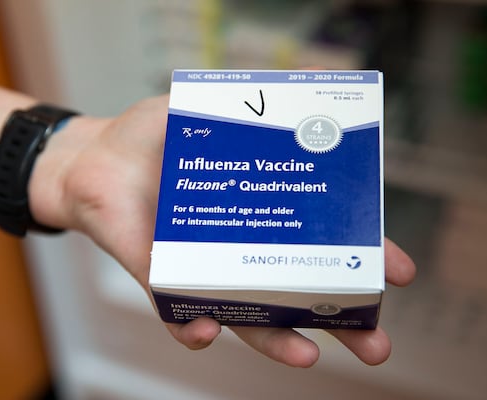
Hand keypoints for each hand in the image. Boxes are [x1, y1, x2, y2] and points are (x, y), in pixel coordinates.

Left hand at [29, 95, 415, 367]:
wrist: (90, 158)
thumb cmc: (149, 137)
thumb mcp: (200, 109)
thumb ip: (242, 105)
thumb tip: (295, 89)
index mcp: (260, 213)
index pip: (319, 242)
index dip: (359, 259)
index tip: (396, 272)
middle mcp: (239, 249)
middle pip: (295, 294)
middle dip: (337, 322)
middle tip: (377, 345)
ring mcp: (201, 269)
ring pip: (246, 318)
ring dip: (278, 339)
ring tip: (308, 355)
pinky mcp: (159, 278)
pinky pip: (178, 314)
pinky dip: (191, 328)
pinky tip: (206, 332)